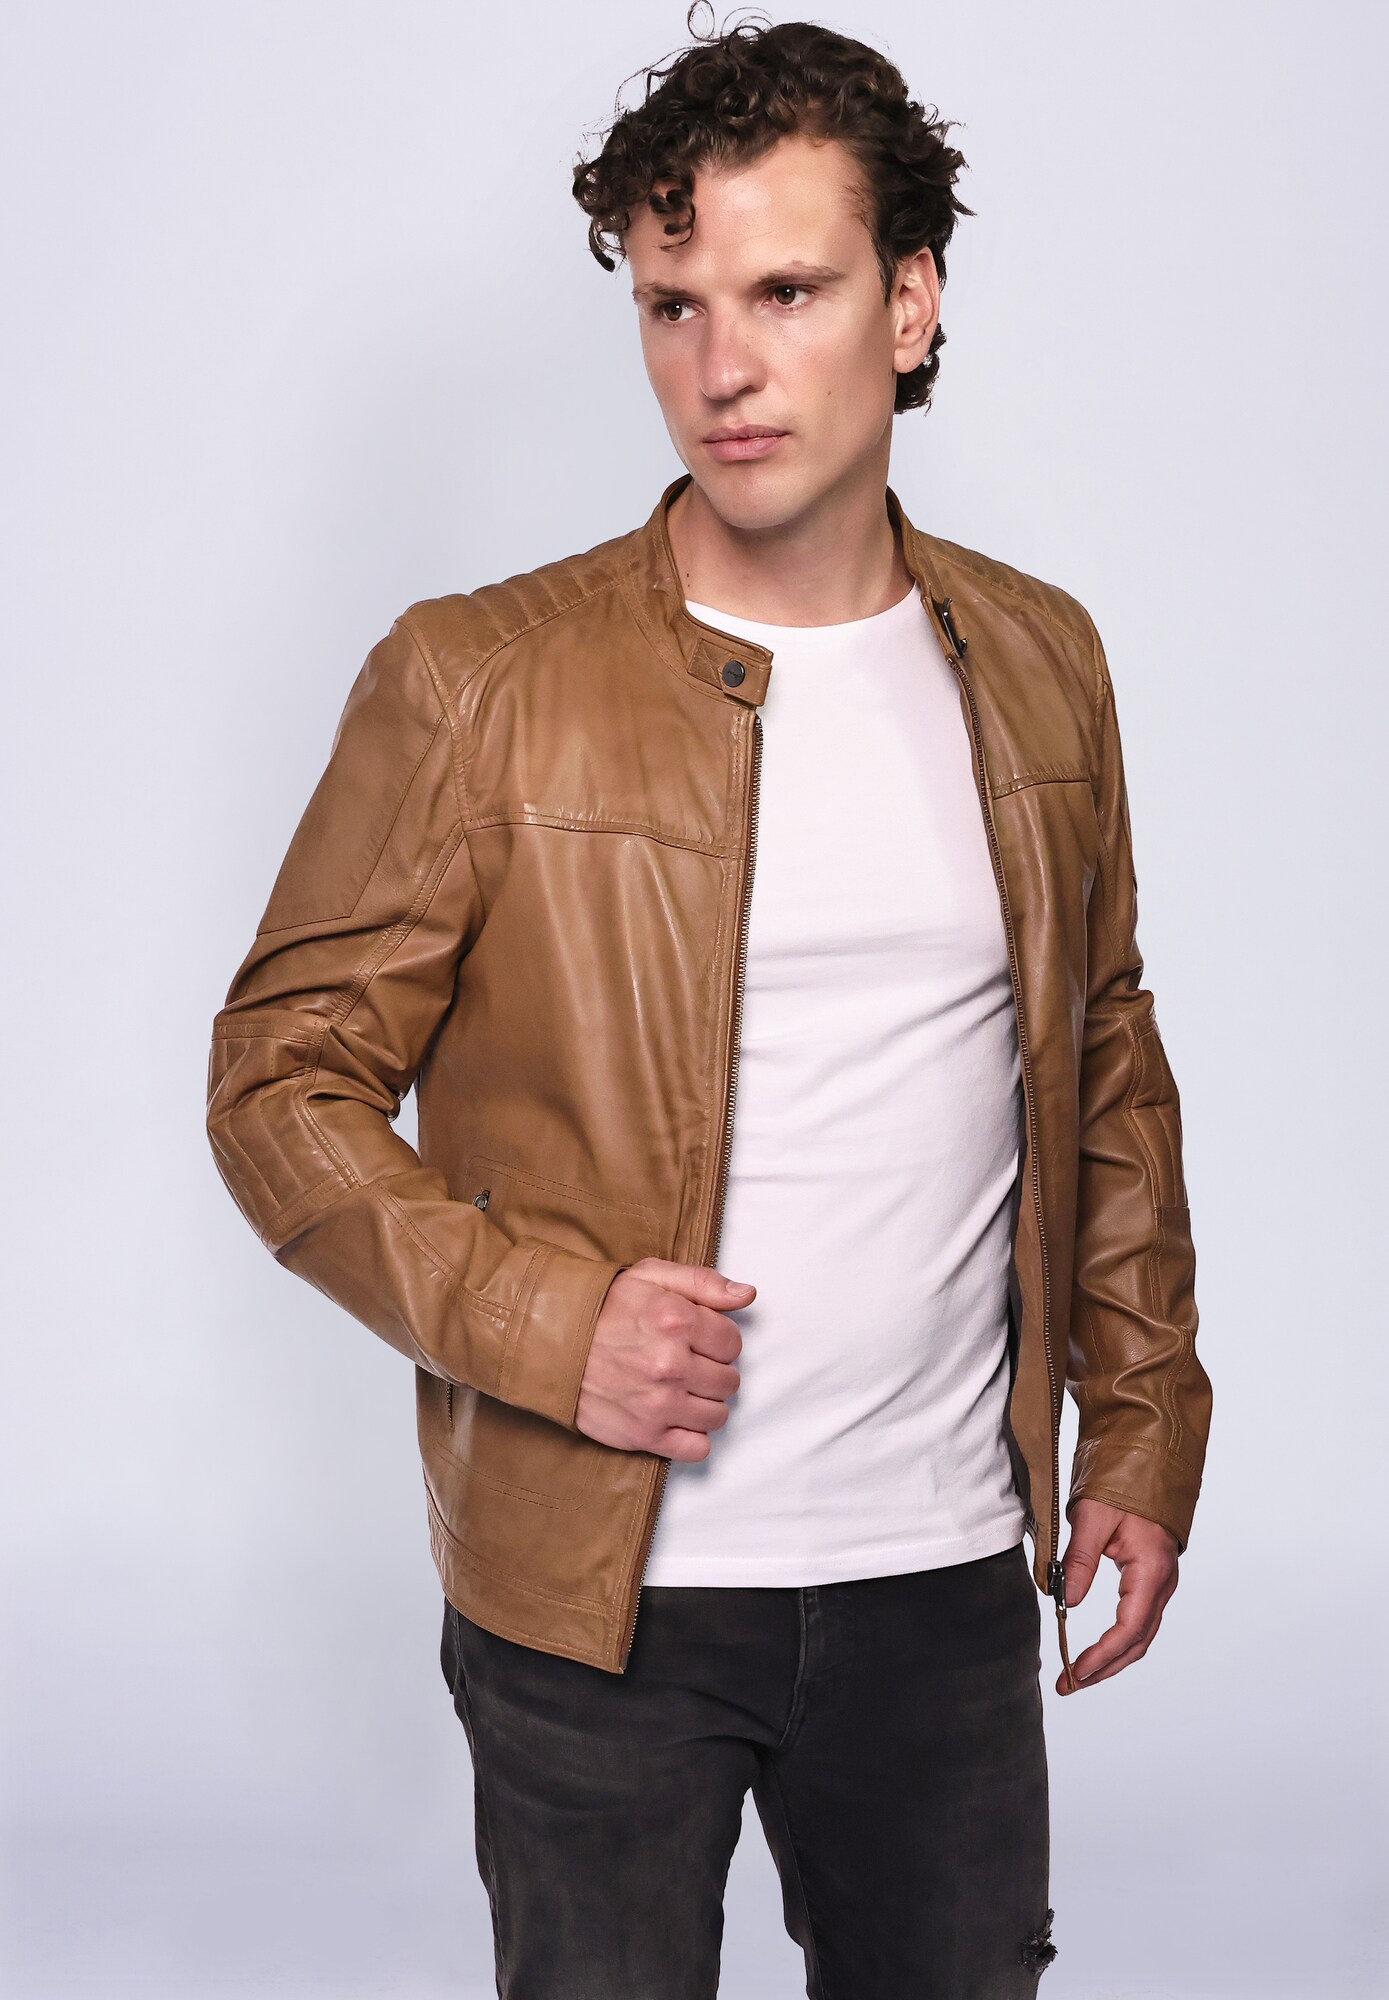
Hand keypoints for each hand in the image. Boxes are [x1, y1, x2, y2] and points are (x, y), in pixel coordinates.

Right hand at [575, 1258, 754, 1458]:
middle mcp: (671, 1364)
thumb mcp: (650, 1276)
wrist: (550, 1343)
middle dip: (714, 1372)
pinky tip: (676, 1418)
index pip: (733, 1343)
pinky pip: (697, 1448)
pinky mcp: (644, 1434)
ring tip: (681, 1390)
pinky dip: (692, 1436)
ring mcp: (659, 1403)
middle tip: (689, 1365)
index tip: (699, 1341)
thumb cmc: (602, 1308)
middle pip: (729, 1381)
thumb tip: (746, 1295)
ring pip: (718, 1416)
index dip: (718, 1341)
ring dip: (705, 1404)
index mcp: (676, 1320)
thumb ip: (703, 1282)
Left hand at [1055, 1498, 1179, 1694]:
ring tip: (1080, 1674)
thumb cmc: (1121, 1483)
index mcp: (1151, 1570)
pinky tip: (1099, 1648)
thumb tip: (1069, 1603)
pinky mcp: (1152, 1577)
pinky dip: (1119, 1640)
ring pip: (1141, 1633)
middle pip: (1138, 1641)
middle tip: (1071, 1684)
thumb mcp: (1091, 1518)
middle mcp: (1163, 1582)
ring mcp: (1161, 1581)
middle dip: (1106, 1667)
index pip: (1129, 1628)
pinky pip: (1140, 1618)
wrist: (1148, 1459)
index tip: (1076, 1671)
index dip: (1102, 1654)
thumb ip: (1080, 1561)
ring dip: (1113, 1658)